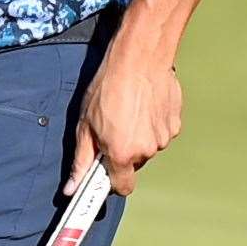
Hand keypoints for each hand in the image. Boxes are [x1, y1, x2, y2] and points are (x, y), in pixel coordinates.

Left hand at [63, 50, 181, 197]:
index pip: (122, 187)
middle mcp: (146, 150)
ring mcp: (163, 137)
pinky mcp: (175, 123)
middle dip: (123, 150)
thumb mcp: (85, 124)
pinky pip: (161, 131)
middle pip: (134, 163)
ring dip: (139, 135)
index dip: (112, 179)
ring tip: (129, 109)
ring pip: (148, 146)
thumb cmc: (109, 86)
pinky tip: (144, 104)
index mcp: (121, 153)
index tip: (105, 169)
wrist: (139, 58)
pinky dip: (153, 123)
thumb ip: (81, 160)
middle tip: (113, 125)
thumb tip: (72, 187)